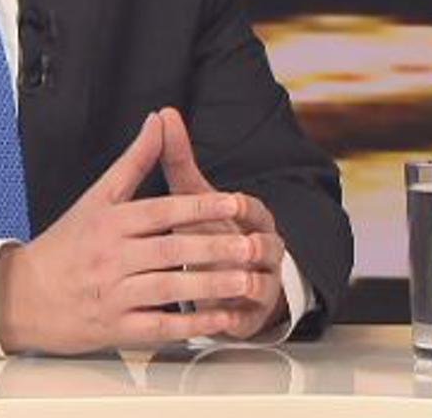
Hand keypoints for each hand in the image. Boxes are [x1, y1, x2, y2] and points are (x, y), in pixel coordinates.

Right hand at [0, 112, 274, 353]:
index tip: (234, 204)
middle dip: (213, 248)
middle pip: (169, 251)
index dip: (198, 208)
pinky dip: (191, 325)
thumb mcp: (97, 197)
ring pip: (168, 290)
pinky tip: (220, 319)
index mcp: (109, 222)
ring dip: (209, 287)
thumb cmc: (67, 243)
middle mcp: (111, 257)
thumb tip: (159, 119)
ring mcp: (113, 295)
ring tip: (245, 281)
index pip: (160, 212)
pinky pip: (159, 327)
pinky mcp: (115, 328)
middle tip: (251, 245)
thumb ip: (134, 161)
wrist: (24, 295)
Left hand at [157, 106, 289, 338]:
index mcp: (250, 220)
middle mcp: (262, 250)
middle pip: (267, 246)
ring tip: (236, 283)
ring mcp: (259, 284)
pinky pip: (246, 318)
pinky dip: (234, 318)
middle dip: (256, 246)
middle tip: (243, 246)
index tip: (233, 201)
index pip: (255, 209)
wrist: (222, 275)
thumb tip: (164, 113)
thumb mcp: (192, 196)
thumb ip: (179, 159)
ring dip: (248, 282)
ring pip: (262, 283)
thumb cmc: (205, 228)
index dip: (245, 205)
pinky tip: (218, 318)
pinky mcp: (248, 315)